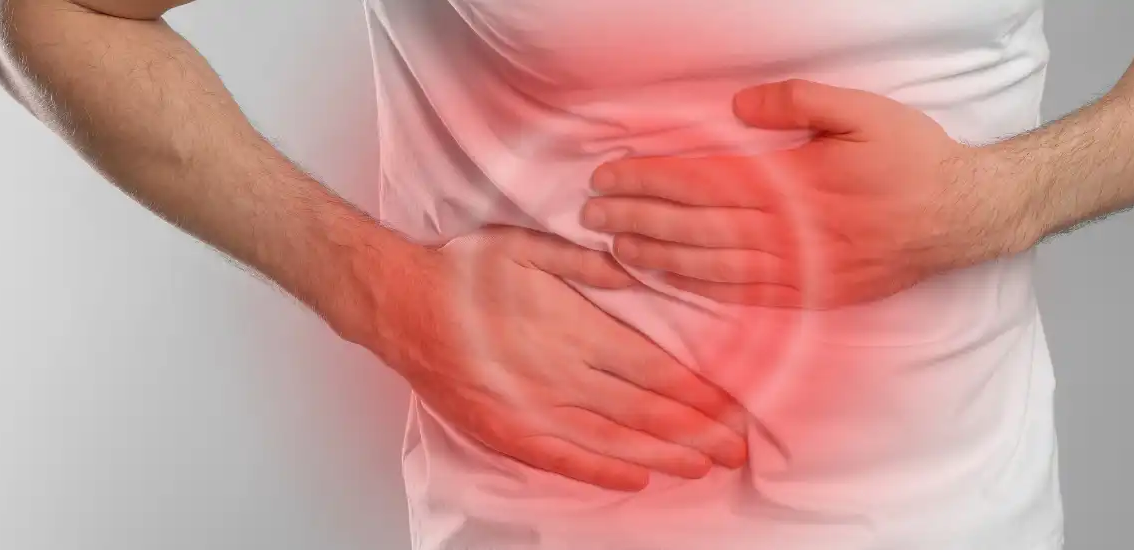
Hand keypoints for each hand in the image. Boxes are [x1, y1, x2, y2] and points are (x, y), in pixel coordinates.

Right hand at [359, 226, 747, 490]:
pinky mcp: (506, 431)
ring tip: (702, 467)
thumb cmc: (463, 272)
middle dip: (696, 433)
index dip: (698, 396)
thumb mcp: (528, 245)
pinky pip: (563, 460)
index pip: (654, 371)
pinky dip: (602, 473)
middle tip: (735, 448)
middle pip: (645, 413)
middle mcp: (561, 375)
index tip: (732, 409)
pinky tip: (635, 479)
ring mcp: (533, 409)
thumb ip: (585, 262)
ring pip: (612, 441)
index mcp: (574, 329)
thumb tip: (634, 272)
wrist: (397, 304)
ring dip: (662, 457)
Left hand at [580, 79, 1041, 308]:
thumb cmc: (913, 157)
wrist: (964, 216)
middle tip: (588, 215)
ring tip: (613, 248)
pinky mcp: (815, 294)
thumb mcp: (860, 110)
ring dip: (658, 258)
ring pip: (713, 266)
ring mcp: (802, 268)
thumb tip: (736, 110)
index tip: (607, 176)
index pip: (704, 181)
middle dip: (636, 219)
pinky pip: (746, 295)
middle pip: (697, 226)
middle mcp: (793, 231)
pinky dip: (701, 289)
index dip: (649, 180)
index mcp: (796, 181)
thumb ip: (797, 102)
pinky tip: (670, 281)